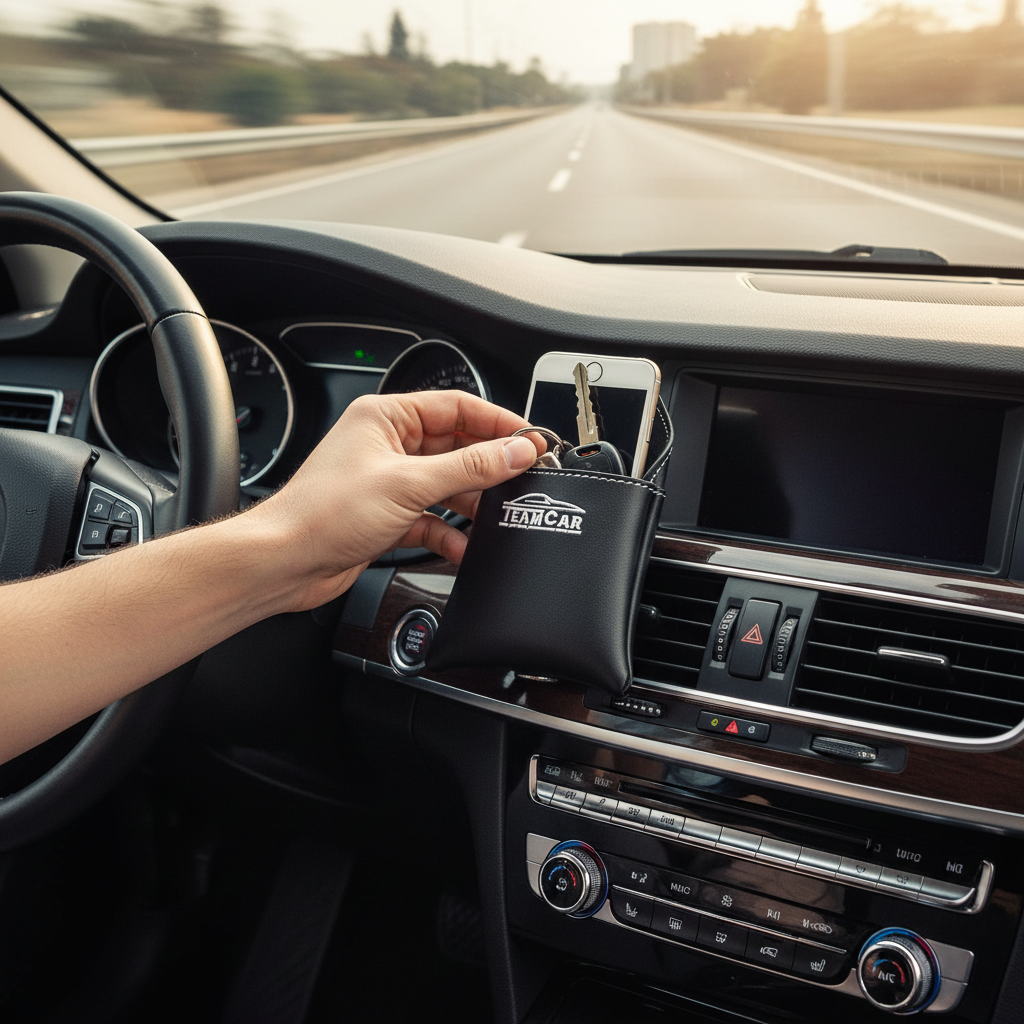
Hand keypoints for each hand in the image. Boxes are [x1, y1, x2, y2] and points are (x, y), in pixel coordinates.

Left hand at [252, 390, 542, 610]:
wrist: (285, 562)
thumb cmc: (322, 513)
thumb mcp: (408, 484)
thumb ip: (469, 467)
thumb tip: (515, 450)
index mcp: (386, 418)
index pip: (456, 407)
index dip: (498, 422)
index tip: (530, 439)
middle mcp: (388, 445)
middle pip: (456, 446)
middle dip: (489, 466)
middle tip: (523, 479)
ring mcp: (389, 481)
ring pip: (448, 484)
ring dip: (472, 502)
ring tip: (498, 515)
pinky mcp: (389, 515)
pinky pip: (433, 517)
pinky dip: (450, 532)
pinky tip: (462, 545)